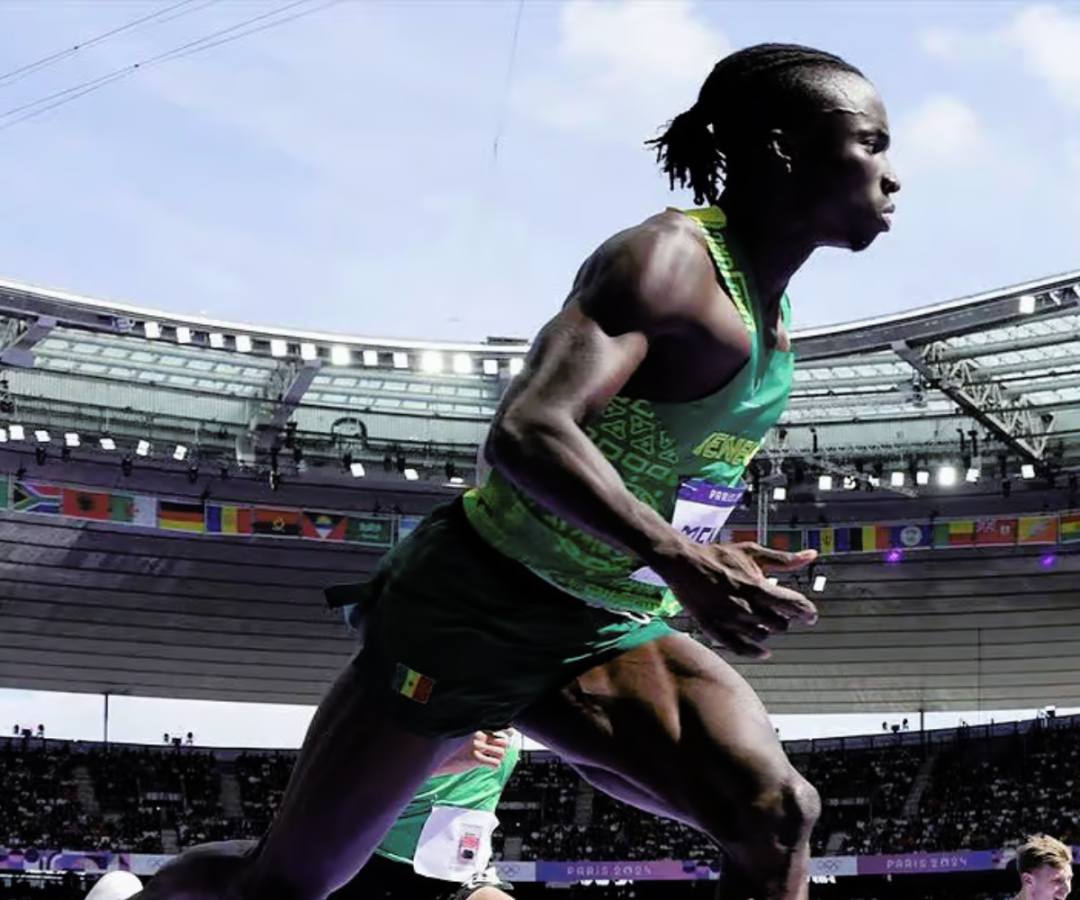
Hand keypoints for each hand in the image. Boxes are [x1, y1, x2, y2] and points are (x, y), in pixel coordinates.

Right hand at [435, 730, 510, 776]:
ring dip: (499, 757)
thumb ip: (472, 733)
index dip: (506, 731)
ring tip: (492, 759)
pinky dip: (495, 766)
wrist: (436, 757)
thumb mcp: (459, 735)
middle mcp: (478, 735)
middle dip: (503, 747)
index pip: (498, 726)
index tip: (510, 732)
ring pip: (501, 752)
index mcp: (475, 727)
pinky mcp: (476, 759)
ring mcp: (478, 747)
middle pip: (503, 740)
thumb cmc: (447, 748)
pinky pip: (495, 763)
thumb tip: (482, 735)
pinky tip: (490, 766)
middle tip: (497, 751)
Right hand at [653, 541, 818, 658]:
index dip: (807, 612)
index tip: (809, 614)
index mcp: (757, 587)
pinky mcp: (715, 629)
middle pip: (781, 625)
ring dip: (768, 630)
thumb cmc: (718, 556)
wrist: (684, 563)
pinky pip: (740, 649)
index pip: (794, 606)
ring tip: (763, 621)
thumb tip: (811, 555)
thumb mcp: (753, 551)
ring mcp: (730, 621)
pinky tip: (763, 651)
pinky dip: (754, 652)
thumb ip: (784, 559)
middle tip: (780, 614)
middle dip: (784, 619)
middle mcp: (746, 607)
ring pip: (763, 637)